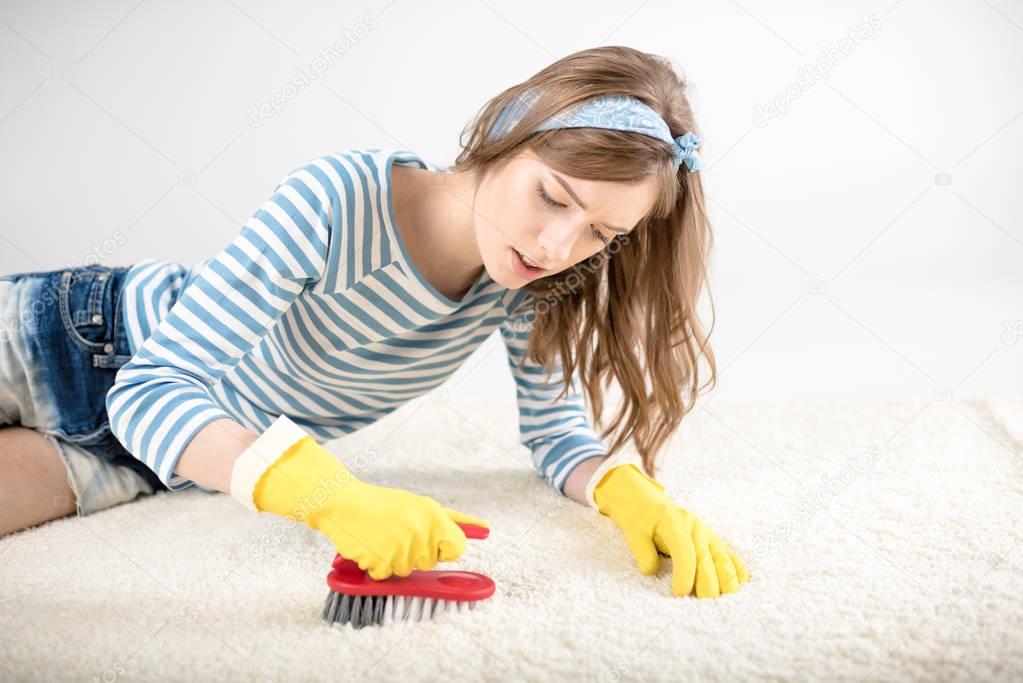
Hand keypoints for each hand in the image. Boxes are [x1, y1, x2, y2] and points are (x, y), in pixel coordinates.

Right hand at [252, 436, 488, 579]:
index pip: (458, 548)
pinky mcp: (380, 563)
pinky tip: (371, 546)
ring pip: (407, 571)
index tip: (435, 545)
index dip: (446, 549)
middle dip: (417, 553)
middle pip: (430, 563)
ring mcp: (400, 550)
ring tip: (382, 537)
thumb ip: (453, 519)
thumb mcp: (421, 505)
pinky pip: (386, 576)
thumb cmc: (384, 505)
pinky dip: (377, 566)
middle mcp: (420, 533)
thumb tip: (485, 528)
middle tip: (399, 534)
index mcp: (433, 516)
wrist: (343, 503)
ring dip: (395, 560)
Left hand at [593, 464, 748, 597]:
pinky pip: (728, 554)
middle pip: (707, 558)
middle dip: (707, 583)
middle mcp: (695, 527)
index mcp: (675, 522)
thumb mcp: (633, 531)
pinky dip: (736, 568)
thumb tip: (651, 571)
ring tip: (724, 599)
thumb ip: (642, 551)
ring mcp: (707, 533)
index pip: (685, 552)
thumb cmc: (641, 519)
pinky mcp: (712, 539)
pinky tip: (741, 583)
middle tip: (702, 604)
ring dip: (726, 580)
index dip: (685, 574)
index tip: (679, 593)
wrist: (648, 502)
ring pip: (722, 558)